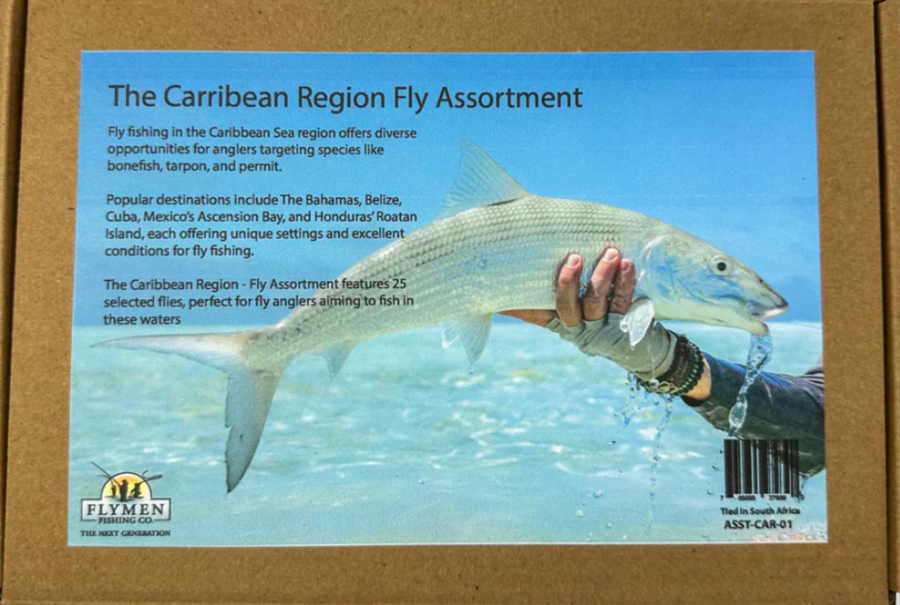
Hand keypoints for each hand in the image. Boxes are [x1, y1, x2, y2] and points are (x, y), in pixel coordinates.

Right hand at [501, 247, 634, 326]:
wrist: (640, 341)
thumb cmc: (597, 304)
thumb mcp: (573, 298)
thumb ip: (548, 289)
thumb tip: (512, 265)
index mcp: (557, 319)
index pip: (533, 312)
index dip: (517, 305)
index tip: (504, 295)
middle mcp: (575, 325)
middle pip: (566, 307)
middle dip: (568, 283)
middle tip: (574, 258)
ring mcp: (598, 325)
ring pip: (595, 302)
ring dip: (602, 276)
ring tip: (611, 253)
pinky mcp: (623, 321)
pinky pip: (621, 302)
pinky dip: (624, 282)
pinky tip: (626, 264)